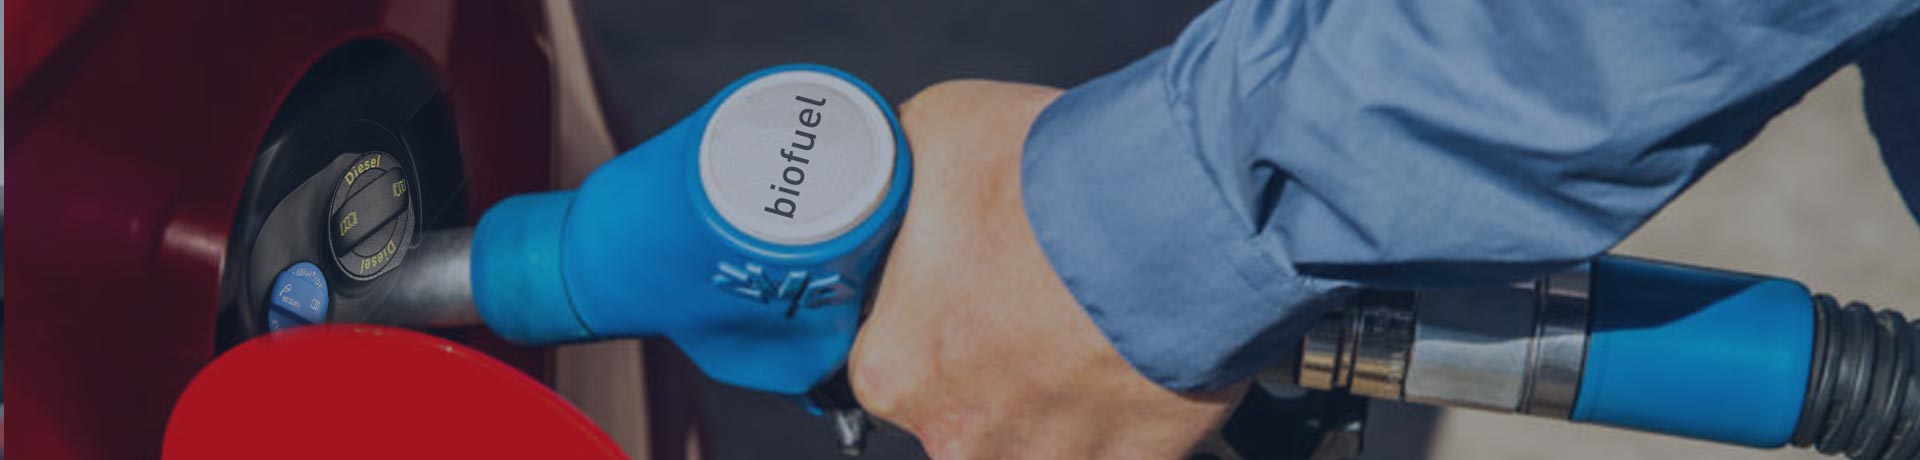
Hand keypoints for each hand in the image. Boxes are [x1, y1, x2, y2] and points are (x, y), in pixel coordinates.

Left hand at [849, 80, 1246, 459]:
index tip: (958, 282)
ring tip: (1088, 317)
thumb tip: (901, 170)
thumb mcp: (939, 130)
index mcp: (895, 366)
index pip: (888, 353)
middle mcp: (960, 429)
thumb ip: (908, 176)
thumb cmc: (1057, 182)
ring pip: (1037, 427)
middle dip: (993, 351)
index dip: (926, 309)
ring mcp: (1048, 454)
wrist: (1176, 209)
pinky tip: (1134, 350)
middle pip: (962, 399)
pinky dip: (1125, 406)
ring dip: (1056, 384)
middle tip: (1032, 287)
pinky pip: (1115, 443)